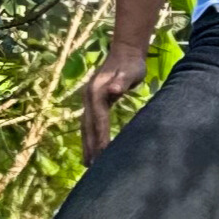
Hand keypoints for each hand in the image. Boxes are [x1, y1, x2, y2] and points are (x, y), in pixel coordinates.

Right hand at [80, 45, 147, 165]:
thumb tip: (114, 90)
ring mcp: (89, 99)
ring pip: (86, 126)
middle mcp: (89, 96)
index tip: (103, 154)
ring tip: (88, 164)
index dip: (100, 138)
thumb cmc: (132, 64)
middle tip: (92, 168)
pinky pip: (90, 122)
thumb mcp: (131, 72)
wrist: (126, 51)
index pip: (99, 120)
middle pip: (88, 126)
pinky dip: (89, 136)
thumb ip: (122, 81)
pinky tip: (92, 147)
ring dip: (87, 144)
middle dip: (90, 146)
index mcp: (97, 92)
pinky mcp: (94, 101)